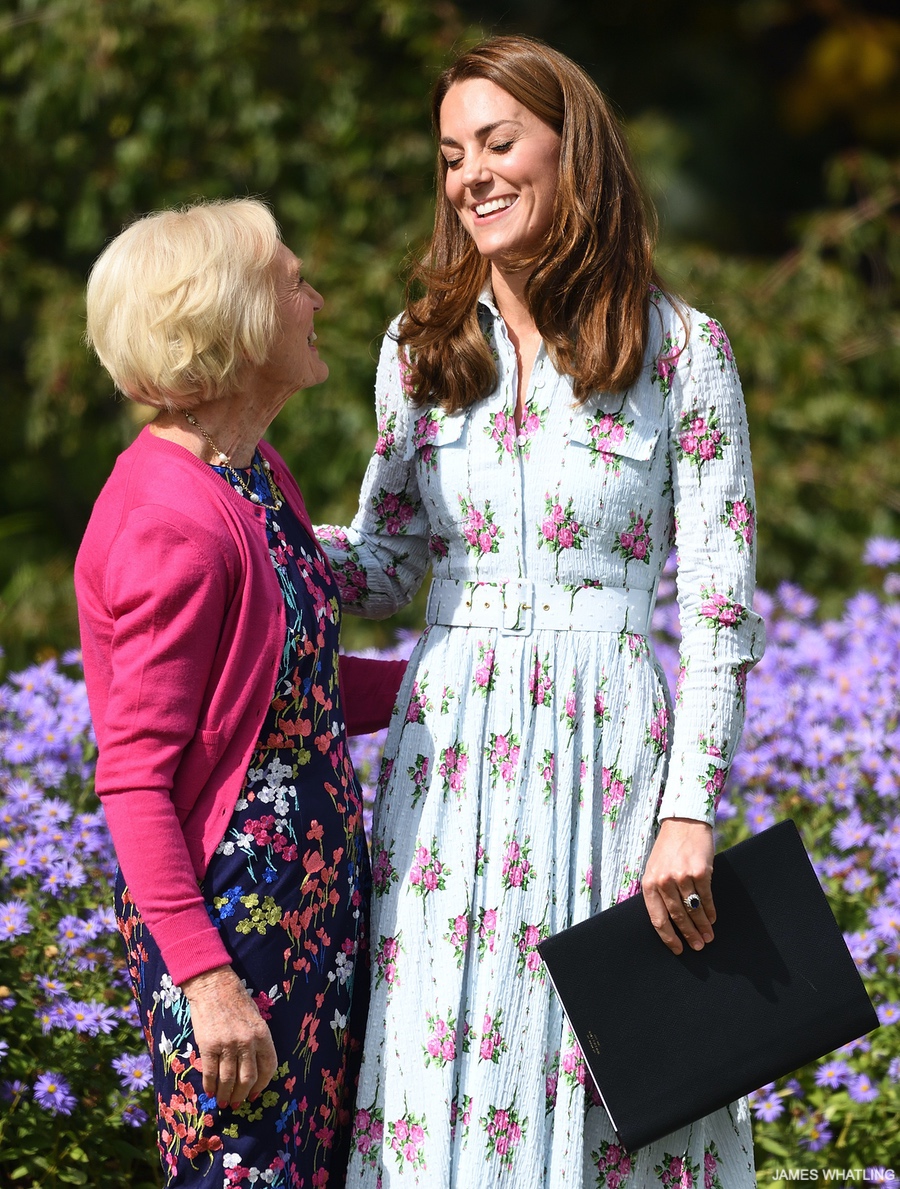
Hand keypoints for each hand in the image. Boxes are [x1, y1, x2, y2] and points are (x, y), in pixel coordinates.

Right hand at [181, 965, 277, 1108]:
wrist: (214, 986)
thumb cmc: (236, 1001)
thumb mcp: (255, 1019)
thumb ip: (256, 1042)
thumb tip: (253, 1069)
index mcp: (262, 1034)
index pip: (268, 1067)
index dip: (262, 1084)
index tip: (255, 1094)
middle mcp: (247, 1042)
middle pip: (247, 1078)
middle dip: (242, 1096)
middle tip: (236, 1104)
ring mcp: (227, 1045)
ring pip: (228, 1080)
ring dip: (225, 1095)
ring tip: (223, 1103)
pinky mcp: (209, 1045)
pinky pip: (211, 1073)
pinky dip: (210, 1086)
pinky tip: (209, 1093)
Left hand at [641, 818, 714, 954]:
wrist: (684, 823)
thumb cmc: (668, 849)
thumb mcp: (654, 868)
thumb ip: (657, 891)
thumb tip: (667, 921)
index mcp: (649, 882)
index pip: (657, 918)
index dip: (668, 937)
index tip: (678, 949)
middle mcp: (664, 881)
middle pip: (677, 917)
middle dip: (689, 935)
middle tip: (698, 947)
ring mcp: (682, 876)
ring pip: (693, 910)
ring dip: (702, 927)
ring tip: (708, 937)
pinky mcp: (700, 872)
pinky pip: (706, 898)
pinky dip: (710, 912)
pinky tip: (712, 919)